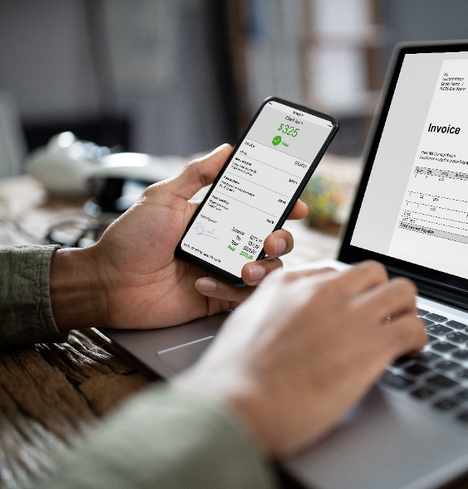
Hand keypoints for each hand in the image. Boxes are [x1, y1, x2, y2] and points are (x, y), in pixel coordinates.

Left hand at [50, 144, 307, 329]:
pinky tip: (202, 283)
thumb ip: (196, 174)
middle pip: (272, 240)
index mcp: (215, 218)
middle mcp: (223, 243)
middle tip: (270, 239)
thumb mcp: (162, 198)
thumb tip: (225, 149)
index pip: (259, 209)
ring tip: (243, 269)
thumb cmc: (129, 240)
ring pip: (266, 270)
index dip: (283, 207)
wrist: (108, 284)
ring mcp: (222, 270)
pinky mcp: (217, 297)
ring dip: (262, 268)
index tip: (296, 205)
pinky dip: (230, 290)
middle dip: (282, 239)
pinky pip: (244, 296)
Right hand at [173, 261, 426, 456]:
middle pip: (375, 273)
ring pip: (404, 291)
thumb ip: (269, 312)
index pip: (336, 274)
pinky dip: (418, 339)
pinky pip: (415, 328)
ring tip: (401, 332)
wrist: (239, 406)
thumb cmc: (234, 379)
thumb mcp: (243, 325)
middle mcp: (324, 292)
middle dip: (382, 294)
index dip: (350, 295)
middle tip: (382, 318)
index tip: (352, 310)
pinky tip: (408, 352)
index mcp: (290, 285)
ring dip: (406, 311)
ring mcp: (351, 315)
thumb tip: (284, 318)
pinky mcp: (372, 345)